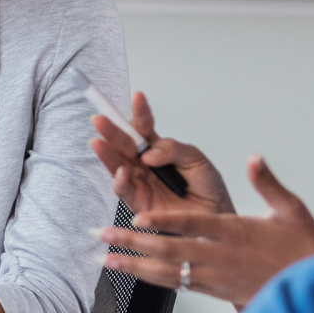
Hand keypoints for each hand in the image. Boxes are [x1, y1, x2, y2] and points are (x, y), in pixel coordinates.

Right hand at [89, 92, 233, 215]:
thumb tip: (149, 153)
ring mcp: (139, 181)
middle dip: (112, 130)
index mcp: (158, 148)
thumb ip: (174, 150)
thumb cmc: (207, 188)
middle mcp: (144, 163)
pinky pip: (124, 190)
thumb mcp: (197, 160)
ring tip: (97, 141)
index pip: (144, 126)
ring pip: (117, 165)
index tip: (138, 96)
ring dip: (106, 153)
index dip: (140, 112)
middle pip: (124, 143)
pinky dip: (120, 181)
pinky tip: (122, 171)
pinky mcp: (138, 202)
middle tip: (100, 118)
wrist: (215, 216)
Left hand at [101, 155, 313, 309]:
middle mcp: (219, 257)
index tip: (139, 215)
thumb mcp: (292, 210)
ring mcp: (214, 277)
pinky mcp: (213, 291)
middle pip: (169, 249)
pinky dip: (151, 279)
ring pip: (167, 272)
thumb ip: (268, 184)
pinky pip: (176, 285)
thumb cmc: (302, 251)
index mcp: (235, 232)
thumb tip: (255, 158)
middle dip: (133, 242)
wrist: (310, 291)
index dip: (165, 221)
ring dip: (134, 265)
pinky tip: (133, 275)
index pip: (193, 224)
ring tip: (106, 259)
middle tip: (104, 234)